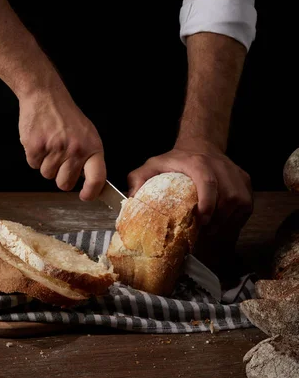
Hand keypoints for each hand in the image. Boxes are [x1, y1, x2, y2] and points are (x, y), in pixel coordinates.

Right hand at [18, 86, 105, 200]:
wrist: (45, 96)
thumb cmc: (66, 116)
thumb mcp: (87, 134)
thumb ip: (89, 158)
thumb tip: (91, 184)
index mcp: (92, 147)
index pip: (97, 178)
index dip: (91, 192)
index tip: (85, 196)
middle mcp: (75, 150)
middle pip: (65, 184)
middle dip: (60, 177)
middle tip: (60, 161)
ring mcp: (55, 149)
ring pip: (47, 175)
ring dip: (46, 164)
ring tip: (50, 144)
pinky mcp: (36, 146)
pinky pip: (33, 165)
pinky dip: (34, 156)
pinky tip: (40, 140)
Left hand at [127, 139, 252, 256]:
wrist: (201, 144)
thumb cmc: (176, 160)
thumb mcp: (154, 164)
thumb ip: (139, 179)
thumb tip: (131, 200)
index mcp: (198, 162)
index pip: (208, 182)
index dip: (208, 203)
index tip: (202, 220)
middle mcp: (220, 166)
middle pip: (228, 197)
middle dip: (217, 220)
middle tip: (204, 233)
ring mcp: (236, 174)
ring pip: (240, 203)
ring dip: (227, 222)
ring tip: (212, 231)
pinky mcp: (245, 181)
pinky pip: (247, 205)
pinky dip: (237, 219)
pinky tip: (224, 224)